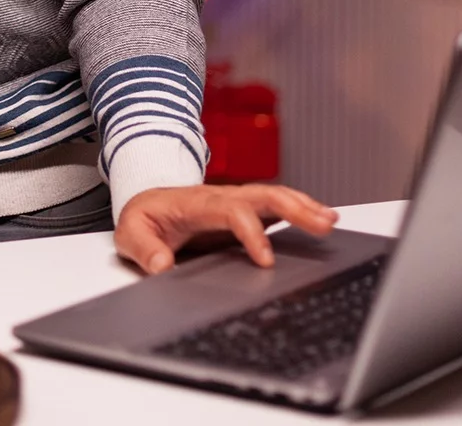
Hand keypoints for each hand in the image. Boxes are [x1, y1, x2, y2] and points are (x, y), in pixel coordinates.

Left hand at [114, 184, 337, 274]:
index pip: (232, 212)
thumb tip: (162, 265)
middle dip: (294, 208)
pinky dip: (300, 208)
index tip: (266, 260)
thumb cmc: (143, 217)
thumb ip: (144, 248)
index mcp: (197, 203)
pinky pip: (275, 204)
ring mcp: (235, 201)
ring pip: (274, 196)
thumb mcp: (130, 233)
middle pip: (263, 195)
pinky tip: (321, 218)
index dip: (252, 233)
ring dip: (304, 205)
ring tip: (331, 220)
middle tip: (321, 226)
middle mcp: (222, 197)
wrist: (146, 201)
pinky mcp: (243, 209)